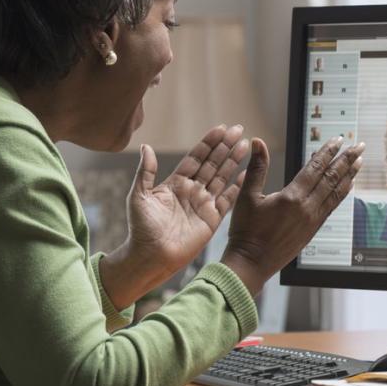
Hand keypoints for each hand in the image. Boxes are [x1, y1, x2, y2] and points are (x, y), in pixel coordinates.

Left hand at [100, 125, 249, 309]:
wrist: (151, 256)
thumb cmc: (141, 228)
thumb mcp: (139, 196)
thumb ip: (146, 171)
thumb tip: (146, 146)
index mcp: (175, 183)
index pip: (195, 158)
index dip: (208, 143)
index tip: (221, 128)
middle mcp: (192, 191)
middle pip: (213, 164)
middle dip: (225, 146)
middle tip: (239, 129)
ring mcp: (203, 204)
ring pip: (222, 177)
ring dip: (234, 161)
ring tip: (246, 144)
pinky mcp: (212, 219)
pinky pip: (228, 199)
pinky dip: (238, 187)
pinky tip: (247, 173)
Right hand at [221, 137, 364, 295]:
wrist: (252, 263)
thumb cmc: (246, 232)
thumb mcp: (247, 196)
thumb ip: (257, 167)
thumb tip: (258, 142)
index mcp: (291, 197)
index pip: (315, 168)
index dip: (328, 152)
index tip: (339, 140)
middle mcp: (307, 208)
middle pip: (331, 178)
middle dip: (347, 160)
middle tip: (360, 146)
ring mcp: (312, 220)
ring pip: (336, 193)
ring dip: (349, 175)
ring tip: (359, 162)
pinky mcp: (313, 230)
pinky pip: (332, 207)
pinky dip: (341, 194)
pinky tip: (347, 186)